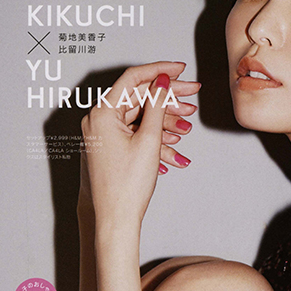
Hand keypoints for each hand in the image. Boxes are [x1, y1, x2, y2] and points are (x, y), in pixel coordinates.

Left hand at [81, 61, 199, 227]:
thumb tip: (161, 82)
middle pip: (138, 99)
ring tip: (186, 129)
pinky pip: (135, 138)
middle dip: (168, 101)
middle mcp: (98, 121)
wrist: (113, 219)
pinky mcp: (109, 151)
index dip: (160, 71)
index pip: (134, 79)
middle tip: (192, 97)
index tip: (180, 70)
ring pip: (139, 120)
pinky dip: (154, 142)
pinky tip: (173, 152)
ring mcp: (103, 137)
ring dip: (165, 124)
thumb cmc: (125, 186)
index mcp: (102, 113)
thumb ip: (156, 105)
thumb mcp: (148, 140)